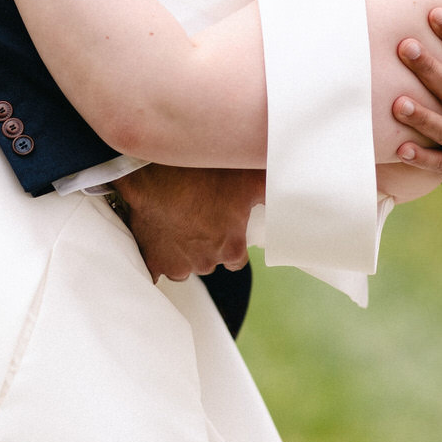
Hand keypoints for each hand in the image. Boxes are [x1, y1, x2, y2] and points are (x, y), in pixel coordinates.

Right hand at [113, 165, 263, 282]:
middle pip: (209, 261)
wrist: (157, 171)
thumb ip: (269, 190)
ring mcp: (176, 264)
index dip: (231, 243)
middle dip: (205, 245)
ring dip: (180, 250)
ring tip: (176, 223)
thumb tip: (289, 189)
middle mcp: (206, 262)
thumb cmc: (204, 173)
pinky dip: (156, 257)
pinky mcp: (152, 260)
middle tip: (198, 218)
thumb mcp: (248, 178)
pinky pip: (154, 270)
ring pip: (182, 266)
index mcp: (231, 248)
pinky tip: (155, 238)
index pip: (237, 260)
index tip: (223, 228)